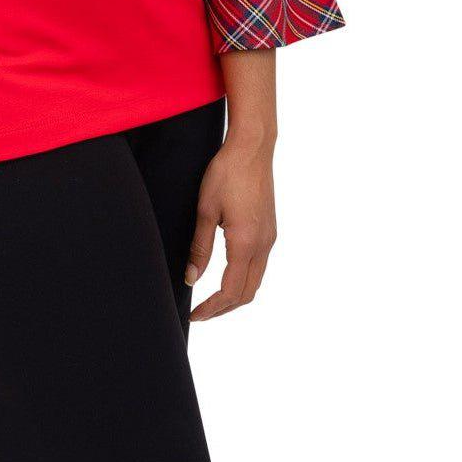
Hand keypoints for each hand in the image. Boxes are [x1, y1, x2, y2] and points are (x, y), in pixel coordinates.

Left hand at [185, 129, 276, 322]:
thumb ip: (199, 247)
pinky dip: (244, 279)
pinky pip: (260, 265)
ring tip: (212, 299)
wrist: (252, 148)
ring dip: (235, 295)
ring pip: (256, 281)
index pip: (230, 291)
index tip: (195, 314)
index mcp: (245, 243)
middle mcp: (263, 245)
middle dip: (224, 308)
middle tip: (201, 313)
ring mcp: (270, 237)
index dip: (212, 308)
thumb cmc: (226, 173)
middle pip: (247, 293)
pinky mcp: (270, 229)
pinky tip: (228, 274)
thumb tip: (191, 278)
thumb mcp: (205, 210)